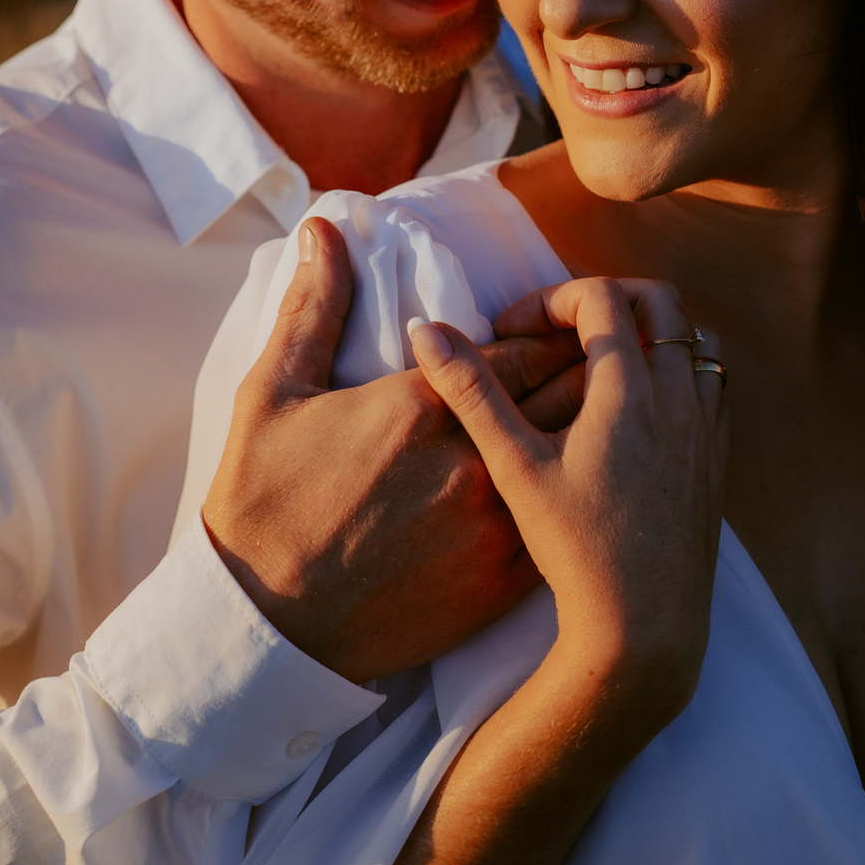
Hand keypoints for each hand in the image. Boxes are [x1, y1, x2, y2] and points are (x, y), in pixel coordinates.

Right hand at [203, 217, 584, 682]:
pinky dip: (592, 484)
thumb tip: (324, 230)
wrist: (266, 635)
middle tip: (582, 349)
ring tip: (599, 401)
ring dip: (602, 415)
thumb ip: (313, 306)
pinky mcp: (508, 582)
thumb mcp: (272, 394)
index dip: (541, 328)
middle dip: (585, 360)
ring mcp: (499, 528)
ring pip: (586, 453)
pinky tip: (591, 472)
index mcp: (425, 408)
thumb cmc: (262, 508)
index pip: (521, 348)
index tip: (538, 323)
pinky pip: (578, 514)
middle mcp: (476, 464)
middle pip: (568, 392)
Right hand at [409, 276, 727, 721]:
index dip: (553, 298)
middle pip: (661, 301)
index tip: (515, 331)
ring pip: (695, 340)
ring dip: (651, 332)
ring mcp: (705, 427)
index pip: (602, 296)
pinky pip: (712, 385)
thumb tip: (426, 330)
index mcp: (628, 387)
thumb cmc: (576, 549)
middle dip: (609, 298)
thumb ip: (472, 391)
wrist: (644, 627)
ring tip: (600, 362)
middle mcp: (678, 396)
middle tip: (561, 329)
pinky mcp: (716, 460)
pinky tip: (639, 410)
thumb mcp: (514, 466)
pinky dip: (679, 372)